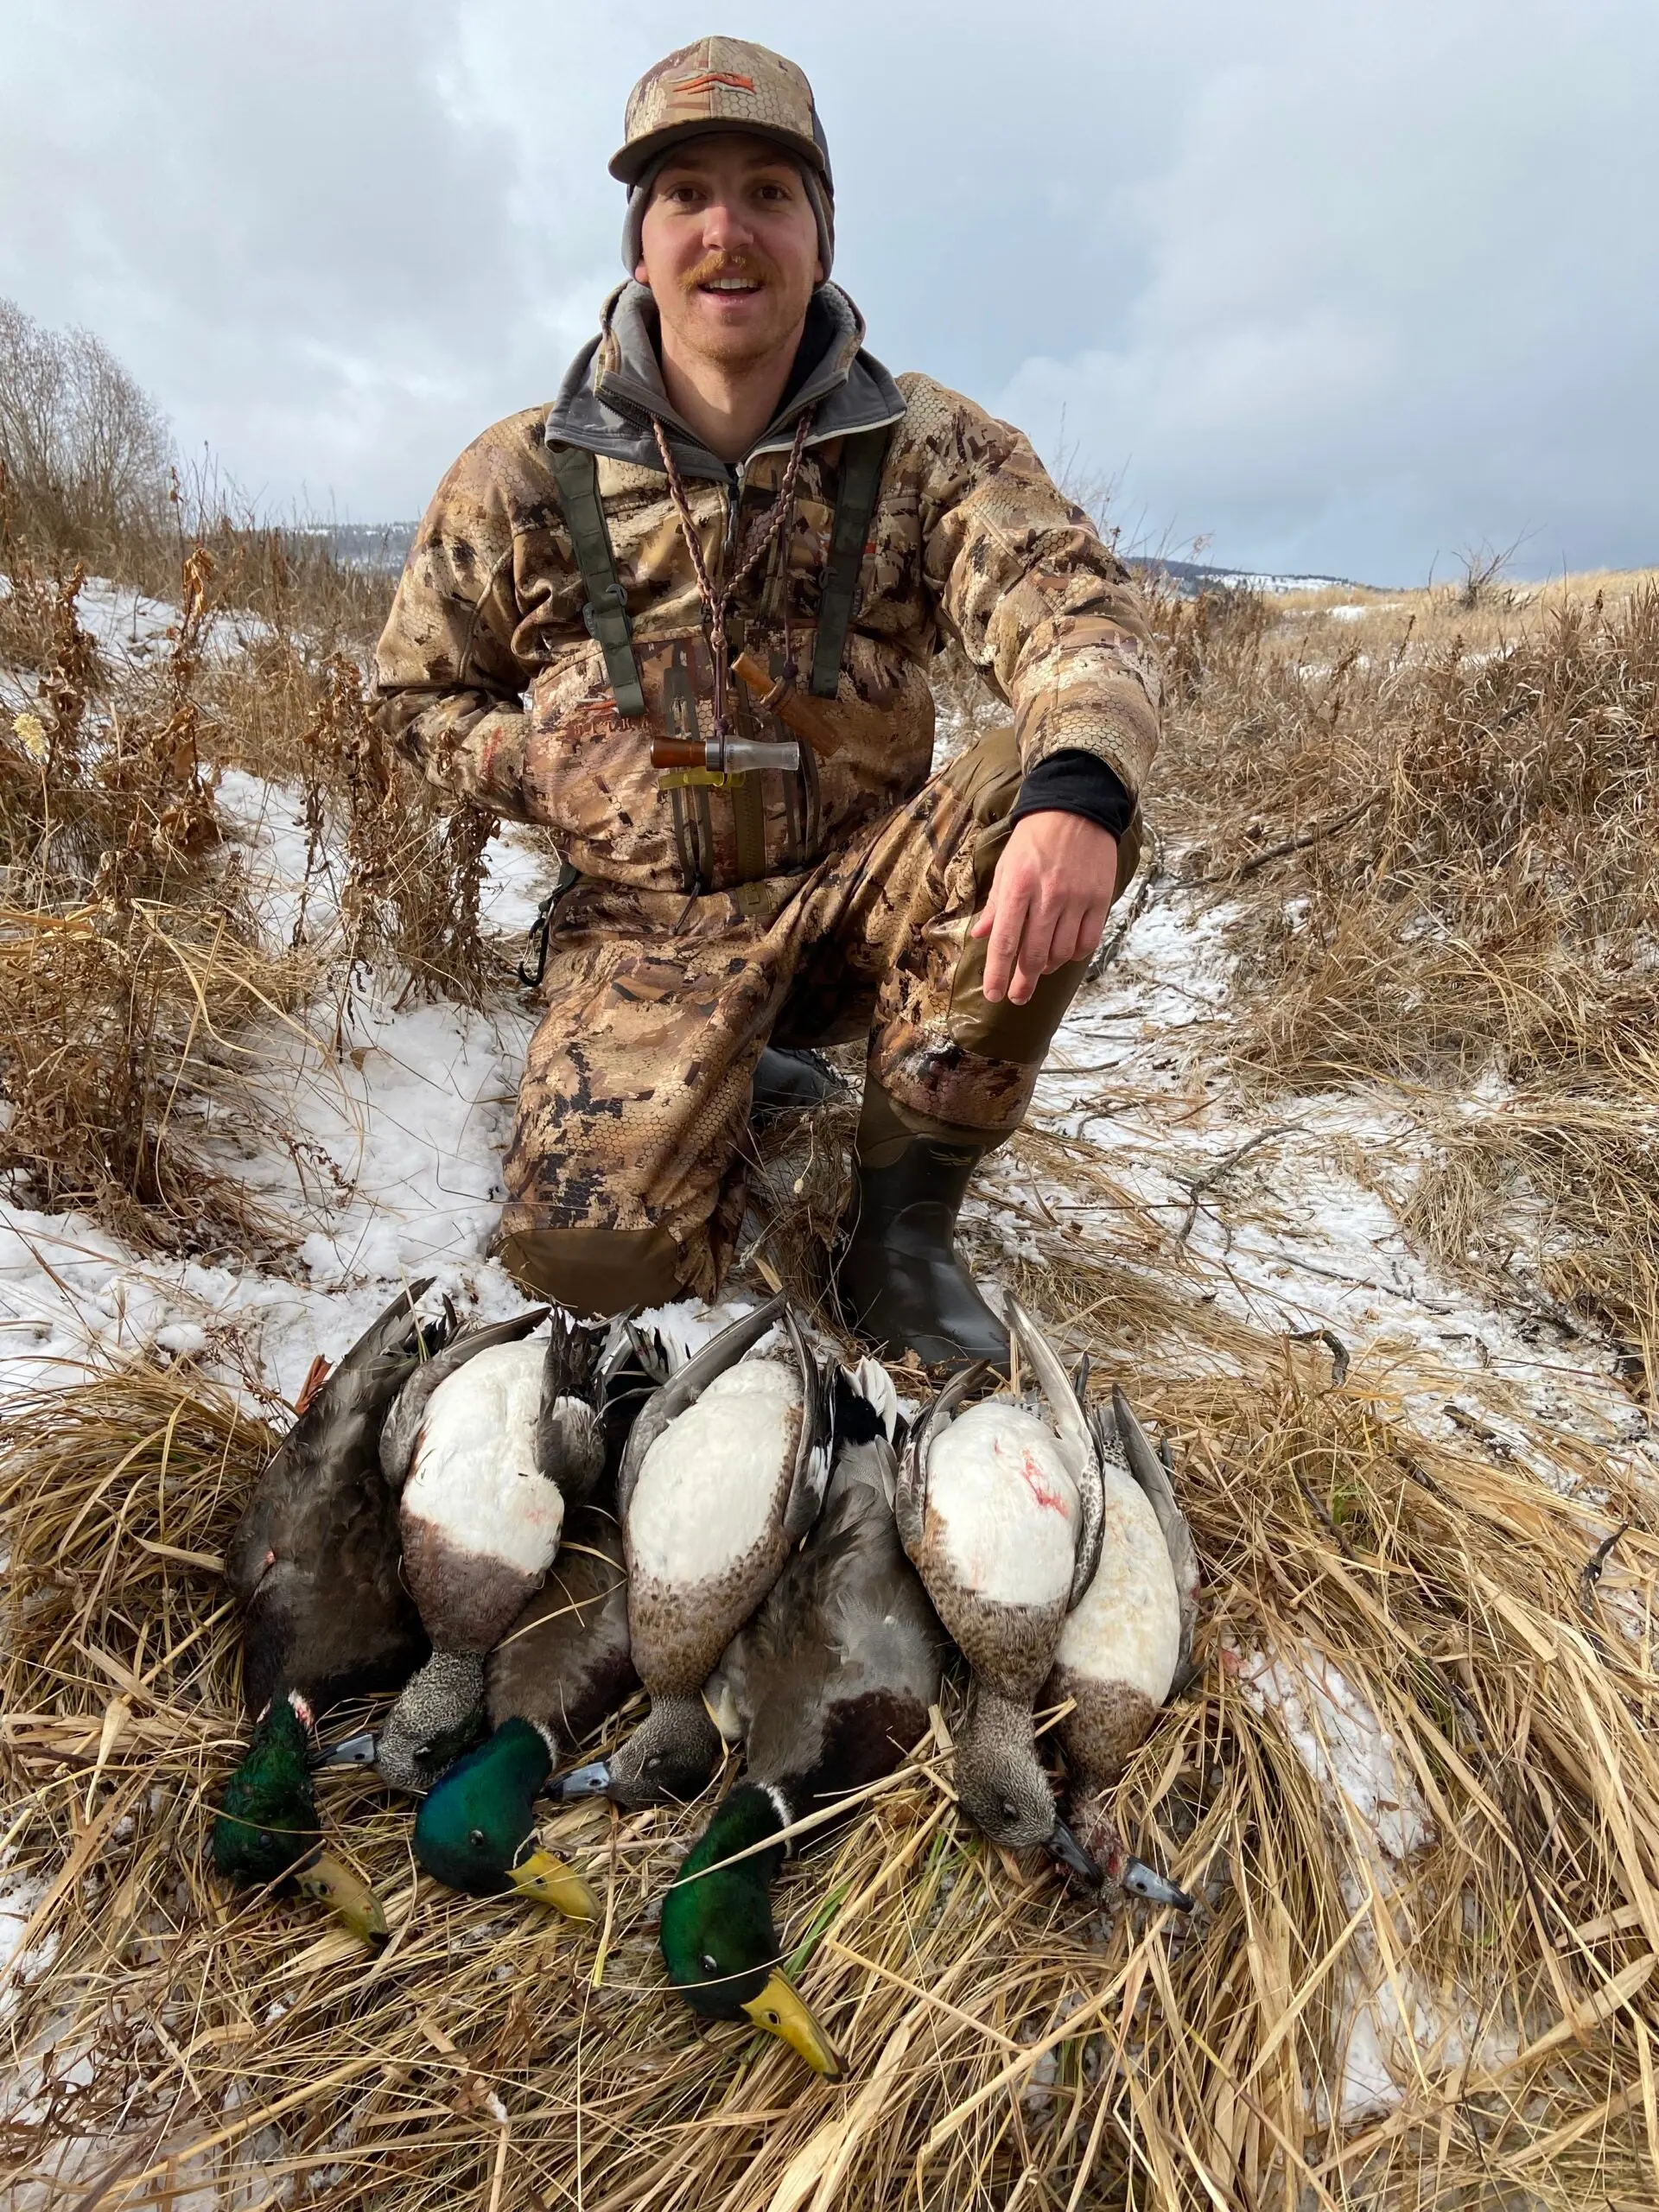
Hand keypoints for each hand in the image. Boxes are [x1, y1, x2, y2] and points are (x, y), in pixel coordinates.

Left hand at [971, 812, 1118, 1005]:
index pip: (1005, 941)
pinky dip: (1073, 955)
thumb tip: (980, 935)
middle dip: (1022, 982)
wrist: (1077, 807)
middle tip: (1016, 997)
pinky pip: (1087, 942)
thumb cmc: (1035, 837)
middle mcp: (1048, 896)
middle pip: (1033, 954)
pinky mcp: (1100, 899)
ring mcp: (1077, 899)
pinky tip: (1063, 954)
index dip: (997, 973)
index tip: (994, 995)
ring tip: (1038, 969)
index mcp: (1018, 887)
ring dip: (1047, 967)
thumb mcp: (1006, 865)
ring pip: (1060, 952)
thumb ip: (996, 904)